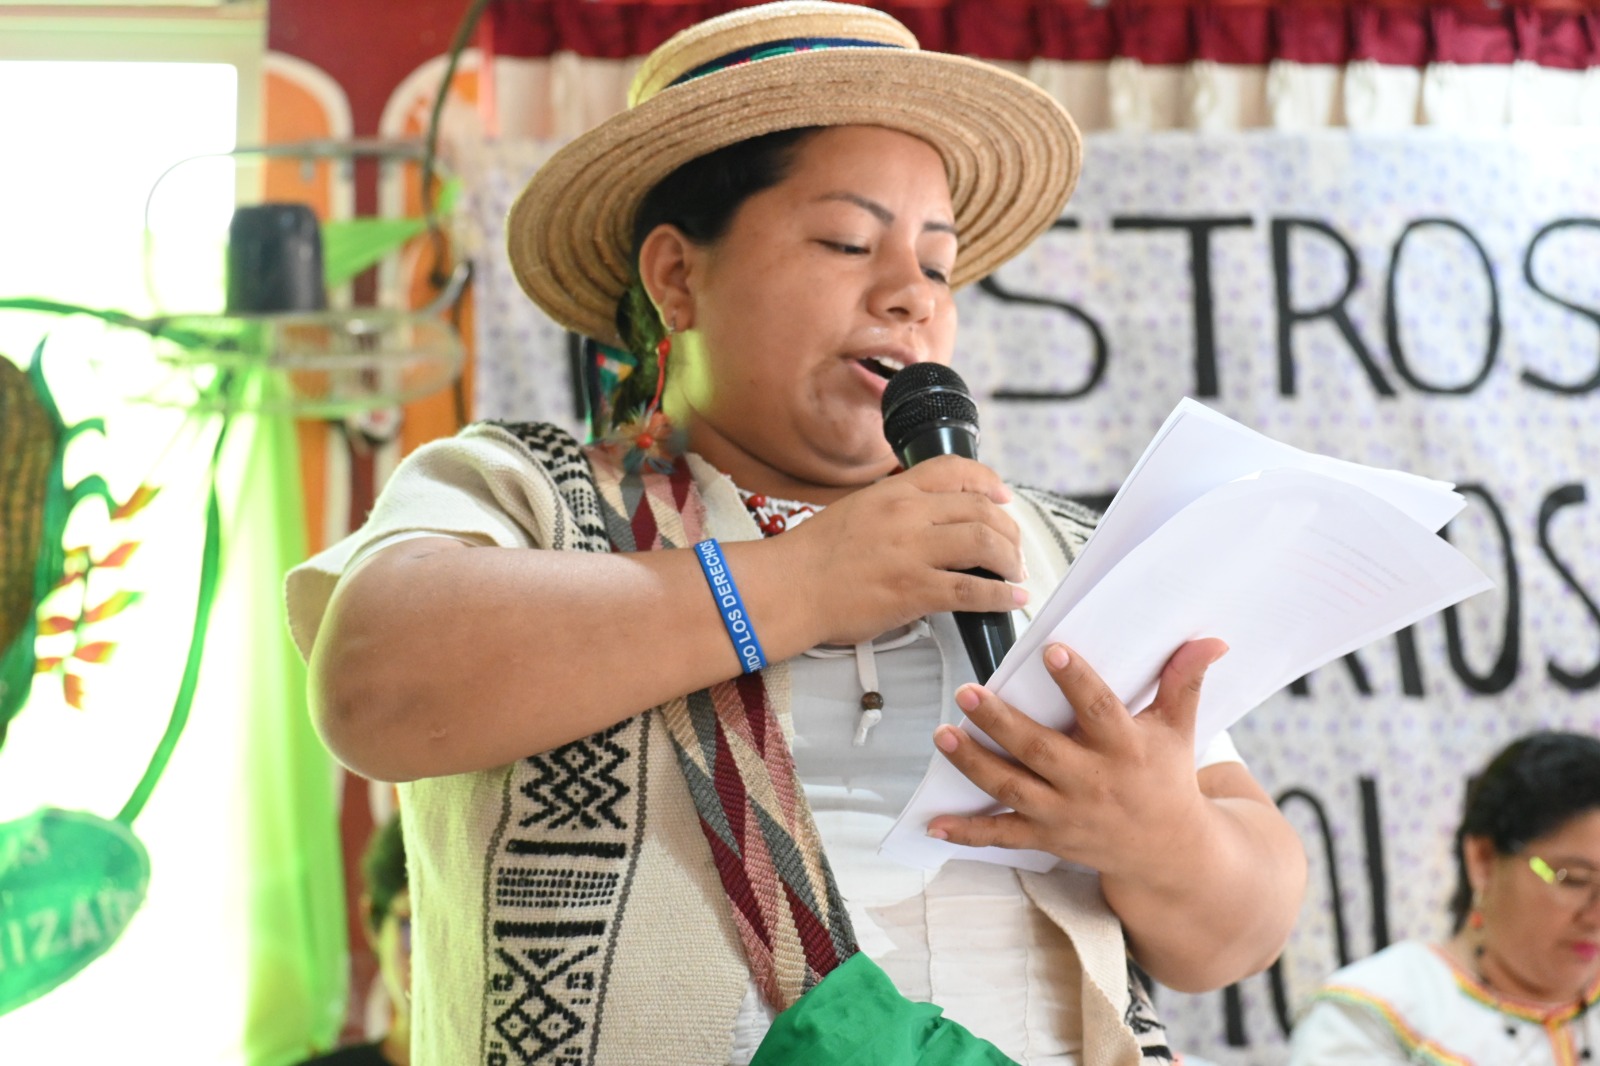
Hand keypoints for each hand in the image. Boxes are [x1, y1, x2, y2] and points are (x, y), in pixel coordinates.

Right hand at [782, 455, 1026, 646]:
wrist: (788, 588)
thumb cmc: (814, 557)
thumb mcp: (856, 510)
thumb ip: (895, 509)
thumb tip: (930, 519)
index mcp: (893, 492)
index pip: (954, 470)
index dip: (989, 483)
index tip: (1003, 499)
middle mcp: (907, 514)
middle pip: (980, 509)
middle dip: (1008, 530)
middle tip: (1013, 549)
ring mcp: (912, 552)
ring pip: (985, 543)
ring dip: (1010, 559)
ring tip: (1014, 573)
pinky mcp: (913, 590)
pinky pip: (971, 590)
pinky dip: (1000, 595)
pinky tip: (1012, 599)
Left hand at [925, 638, 1228, 882]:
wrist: (1169, 855)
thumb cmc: (1167, 778)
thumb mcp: (1179, 729)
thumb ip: (1184, 682)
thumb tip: (1209, 640)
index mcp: (1126, 750)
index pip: (1100, 710)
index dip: (1077, 680)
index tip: (1052, 650)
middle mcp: (1093, 783)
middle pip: (1040, 751)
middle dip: (1000, 723)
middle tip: (967, 692)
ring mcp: (1066, 814)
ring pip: (1013, 788)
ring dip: (974, 764)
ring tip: (942, 735)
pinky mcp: (1047, 837)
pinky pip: (1002, 835)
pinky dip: (967, 832)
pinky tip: (934, 822)